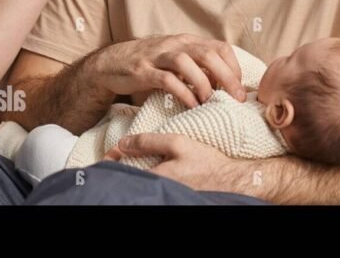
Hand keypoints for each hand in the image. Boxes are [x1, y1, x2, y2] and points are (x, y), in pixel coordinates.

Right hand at [92, 34, 245, 108]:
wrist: (110, 63)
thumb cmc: (149, 64)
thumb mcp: (176, 59)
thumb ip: (197, 67)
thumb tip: (225, 86)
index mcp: (187, 41)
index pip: (220, 47)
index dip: (234, 67)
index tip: (239, 88)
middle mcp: (175, 44)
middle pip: (208, 54)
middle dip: (227, 78)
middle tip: (236, 99)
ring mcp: (158, 56)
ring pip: (188, 63)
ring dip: (204, 84)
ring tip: (210, 102)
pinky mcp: (143, 70)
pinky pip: (167, 79)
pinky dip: (183, 93)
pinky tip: (191, 105)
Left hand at [104, 133, 235, 191]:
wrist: (231, 182)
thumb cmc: (206, 163)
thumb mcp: (178, 144)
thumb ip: (149, 142)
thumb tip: (123, 143)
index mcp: (155, 179)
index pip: (122, 174)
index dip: (111, 162)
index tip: (108, 154)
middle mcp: (157, 192)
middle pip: (129, 182)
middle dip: (118, 170)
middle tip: (113, 158)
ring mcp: (165, 196)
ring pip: (139, 186)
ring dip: (131, 174)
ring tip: (128, 163)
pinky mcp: (172, 197)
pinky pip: (152, 189)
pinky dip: (144, 180)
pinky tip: (148, 171)